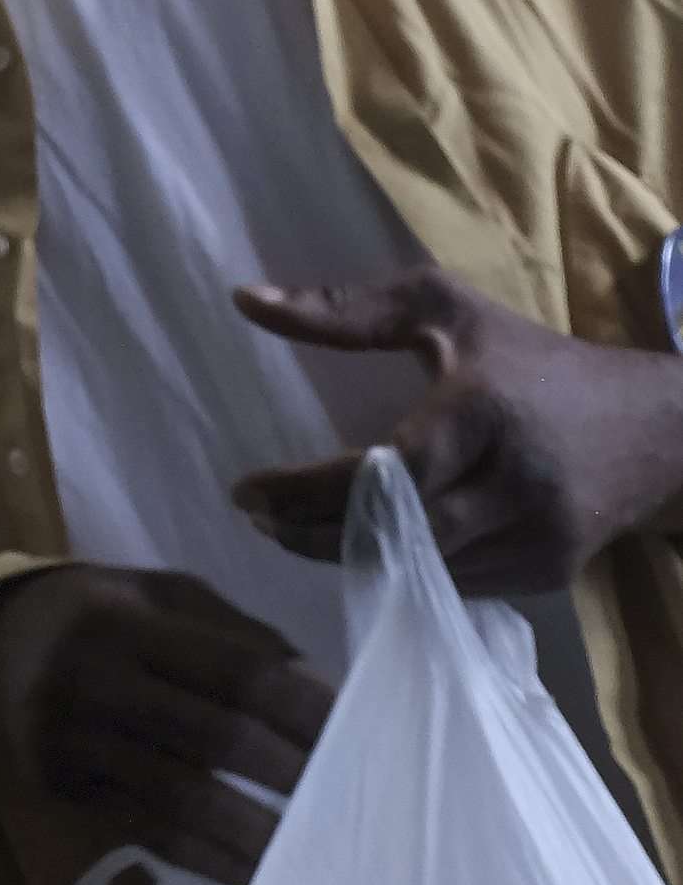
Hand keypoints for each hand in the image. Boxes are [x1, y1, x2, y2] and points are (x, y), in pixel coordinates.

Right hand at [0, 564, 332, 884]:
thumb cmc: (81, 614)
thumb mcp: (147, 592)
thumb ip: (230, 627)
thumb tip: (314, 682)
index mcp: (127, 623)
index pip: (235, 670)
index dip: (304, 706)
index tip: (358, 735)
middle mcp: (99, 681)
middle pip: (217, 736)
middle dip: (294, 773)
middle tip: (356, 802)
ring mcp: (78, 741)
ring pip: (184, 795)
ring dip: (258, 831)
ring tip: (315, 855)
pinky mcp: (66, 789)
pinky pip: (148, 830)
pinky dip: (208, 857)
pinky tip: (253, 874)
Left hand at [231, 266, 682, 594]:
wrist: (656, 432)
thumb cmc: (532, 361)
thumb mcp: (444, 308)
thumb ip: (346, 307)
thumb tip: (244, 300)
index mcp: (486, 410)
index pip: (387, 471)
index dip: (310, 491)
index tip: (245, 490)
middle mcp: (518, 481)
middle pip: (399, 531)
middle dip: (315, 533)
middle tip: (260, 518)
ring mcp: (540, 535)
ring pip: (422, 568)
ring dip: (348, 557)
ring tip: (293, 531)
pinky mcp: (548, 571)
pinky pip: (455, 585)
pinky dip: (402, 572)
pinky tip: (361, 548)